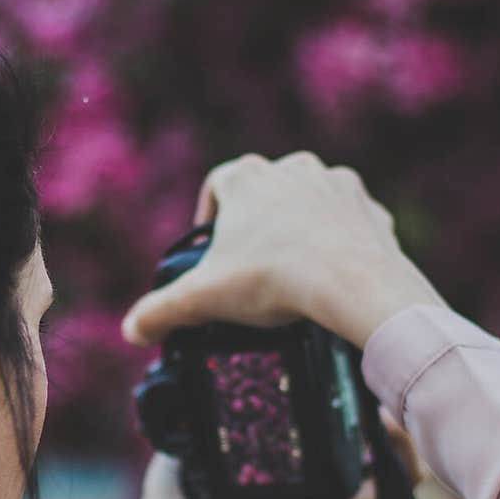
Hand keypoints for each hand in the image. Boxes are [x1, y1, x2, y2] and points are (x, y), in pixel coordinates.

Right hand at [121, 151, 449, 350]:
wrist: (355, 284)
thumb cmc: (276, 280)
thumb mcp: (205, 298)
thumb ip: (161, 311)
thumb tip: (131, 330)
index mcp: (245, 177)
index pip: (216, 189)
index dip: (210, 220)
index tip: (212, 253)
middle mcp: (290, 167)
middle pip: (263, 196)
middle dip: (256, 227)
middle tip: (252, 270)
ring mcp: (334, 182)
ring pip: (307, 204)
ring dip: (299, 229)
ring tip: (294, 272)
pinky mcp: (368, 206)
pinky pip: (347, 221)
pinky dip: (338, 242)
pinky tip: (333, 273)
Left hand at [131, 418, 424, 498]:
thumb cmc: (189, 494)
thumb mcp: (231, 434)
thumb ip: (265, 401)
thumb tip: (285, 352)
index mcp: (325, 491)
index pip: (389, 464)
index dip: (393, 433)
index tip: (380, 402)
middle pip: (398, 480)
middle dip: (393, 442)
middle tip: (373, 417)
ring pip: (372, 498)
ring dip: (340, 475)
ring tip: (290, 474)